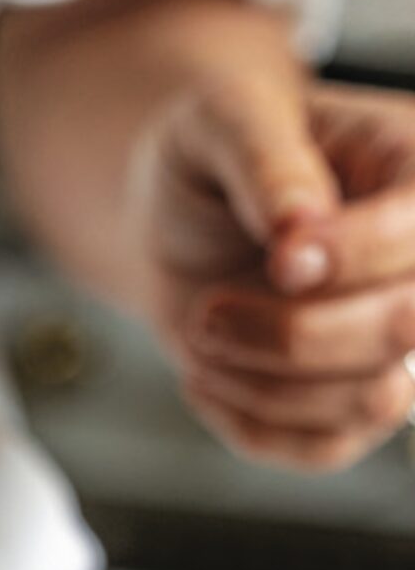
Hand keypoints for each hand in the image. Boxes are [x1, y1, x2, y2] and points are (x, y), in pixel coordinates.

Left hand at [141, 80, 414, 471]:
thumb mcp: (223, 120)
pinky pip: (325, 450)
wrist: (177, 216)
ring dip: (262, 381)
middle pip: (404, 328)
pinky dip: (248, 423)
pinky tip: (207, 375)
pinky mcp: (354, 402)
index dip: (342, 260)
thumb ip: (266, 160)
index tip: (274, 257)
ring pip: (372, 403)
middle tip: (208, 310)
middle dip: (288, 334)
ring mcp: (398, 340)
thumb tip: (302, 226)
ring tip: (205, 335)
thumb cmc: (211, 156)